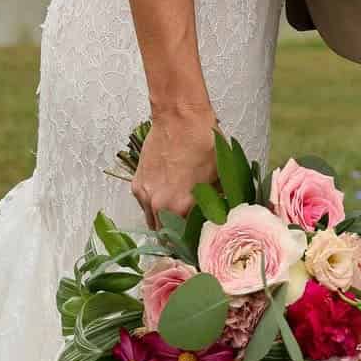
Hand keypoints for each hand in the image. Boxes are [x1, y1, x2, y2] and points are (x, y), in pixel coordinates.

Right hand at [132, 110, 217, 229]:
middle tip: (191, 228)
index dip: (195, 243)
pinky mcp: (137, 185)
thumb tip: (223, 219)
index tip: (200, 241)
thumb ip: (218, 204)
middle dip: (179, 235)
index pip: (186, 241)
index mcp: (180, 207)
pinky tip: (168, 193)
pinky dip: (155, 204)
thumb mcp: (220, 176)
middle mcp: (159, 205)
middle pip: (167, 236)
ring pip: (154, 222)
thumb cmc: (202, 142)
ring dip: (165, 221)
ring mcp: (145, 195)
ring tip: (179, 210)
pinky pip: (146, 205)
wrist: (180, 117)